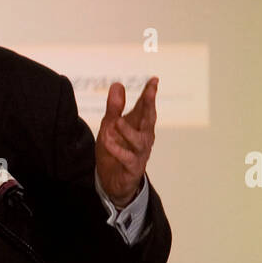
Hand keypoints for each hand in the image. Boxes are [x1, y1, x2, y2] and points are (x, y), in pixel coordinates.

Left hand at [95, 76, 157, 207]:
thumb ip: (114, 107)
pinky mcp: (132, 168)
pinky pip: (126, 158)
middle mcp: (143, 138)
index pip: (145, 107)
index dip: (150, 94)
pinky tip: (107, 141)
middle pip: (149, 120)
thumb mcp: (110, 126)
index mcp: (139, 126)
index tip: (154, 80)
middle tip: (150, 92)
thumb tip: (117, 84)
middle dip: (149, 106)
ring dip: (128, 131)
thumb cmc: (115, 150)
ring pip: (138, 141)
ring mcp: (139, 153)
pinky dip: (117, 150)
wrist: (113, 182)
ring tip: (117, 122)